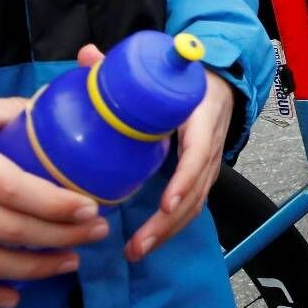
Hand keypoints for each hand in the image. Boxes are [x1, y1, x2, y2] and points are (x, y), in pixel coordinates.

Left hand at [72, 44, 235, 261]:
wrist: (220, 81)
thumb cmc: (185, 77)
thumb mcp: (161, 66)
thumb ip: (123, 63)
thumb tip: (87, 56)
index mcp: (201, 115)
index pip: (198, 152)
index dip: (184, 179)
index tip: (166, 202)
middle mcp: (211, 145)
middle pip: (196, 190)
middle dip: (168, 222)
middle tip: (138, 244)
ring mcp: (210, 164)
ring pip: (195, 204)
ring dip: (168, 231)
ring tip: (137, 250)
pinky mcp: (202, 176)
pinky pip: (191, 205)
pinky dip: (171, 226)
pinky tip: (148, 242)